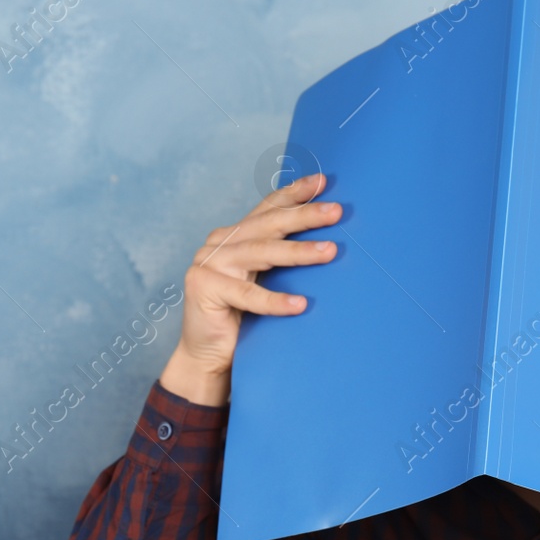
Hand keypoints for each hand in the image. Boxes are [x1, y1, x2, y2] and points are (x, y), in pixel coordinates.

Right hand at [159, 174, 340, 405]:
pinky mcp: (202, 288)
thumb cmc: (243, 319)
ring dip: (298, 252)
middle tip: (336, 211)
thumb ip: (279, 258)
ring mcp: (207, 262)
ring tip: (330, 251)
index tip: (323, 182)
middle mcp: (219, 242)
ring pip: (260, 252)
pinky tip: (301, 305)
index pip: (268, 208)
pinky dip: (275, 300)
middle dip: (304, 216)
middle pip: (268, 224)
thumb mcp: (264, 281)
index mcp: (234, 235)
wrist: (209, 357)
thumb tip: (330, 241)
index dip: (294, 193)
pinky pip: (247, 295)